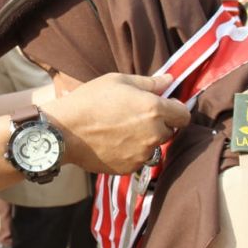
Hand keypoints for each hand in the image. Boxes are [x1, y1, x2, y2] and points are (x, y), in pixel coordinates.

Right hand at [45, 73, 190, 174]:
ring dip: (144, 140)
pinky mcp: (129, 167)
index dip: (176, 110)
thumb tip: (170, 80)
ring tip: (120, 130)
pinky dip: (131, 152)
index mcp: (154, 109)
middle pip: (169, 131)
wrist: (64, 131)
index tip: (164, 107)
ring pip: (153, 146)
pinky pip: (138, 159)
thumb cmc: (89, 100)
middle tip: (134, 117)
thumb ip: (149, 83)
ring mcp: (142, 154)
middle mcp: (153, 134)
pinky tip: (112, 142)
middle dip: (158, 124)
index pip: (184, 115)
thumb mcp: (118, 81)